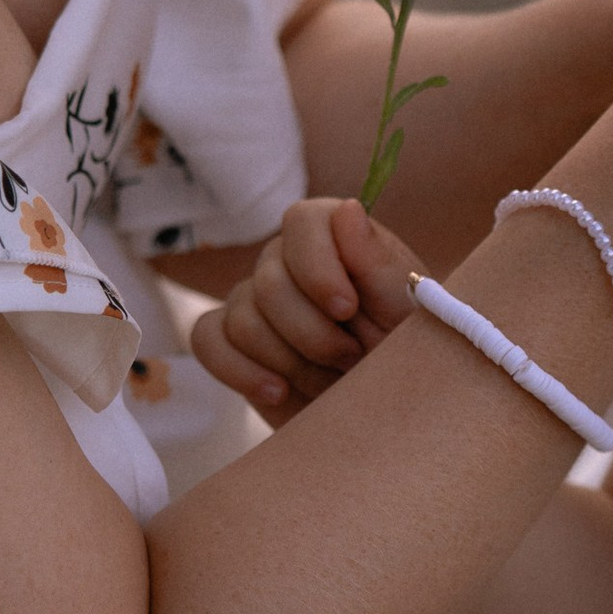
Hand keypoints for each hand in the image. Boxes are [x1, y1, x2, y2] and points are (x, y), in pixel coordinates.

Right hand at [190, 195, 425, 421]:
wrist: (382, 404)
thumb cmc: (402, 349)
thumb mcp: (404, 309)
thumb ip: (377, 260)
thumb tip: (347, 209)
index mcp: (332, 236)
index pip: (302, 220)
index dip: (318, 267)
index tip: (346, 309)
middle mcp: (285, 259)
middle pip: (269, 284)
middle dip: (314, 334)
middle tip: (352, 359)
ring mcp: (252, 300)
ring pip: (243, 321)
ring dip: (292, 363)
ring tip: (331, 381)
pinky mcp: (231, 341)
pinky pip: (208, 342)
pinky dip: (241, 371)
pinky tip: (278, 391)